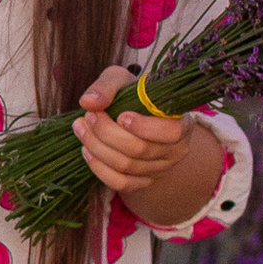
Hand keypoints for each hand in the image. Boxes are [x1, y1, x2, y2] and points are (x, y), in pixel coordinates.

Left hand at [76, 64, 225, 223]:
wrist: (134, 114)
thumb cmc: (133, 95)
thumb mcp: (122, 80)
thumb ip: (107, 86)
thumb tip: (89, 102)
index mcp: (181, 122)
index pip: (171, 132)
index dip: (144, 127)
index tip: (121, 115)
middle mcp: (176, 149)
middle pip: (140, 150)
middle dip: (106, 132)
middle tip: (88, 115)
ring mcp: (160, 168)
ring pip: (126, 166)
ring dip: (97, 147)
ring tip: (81, 128)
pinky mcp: (143, 181)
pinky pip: (121, 183)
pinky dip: (99, 168)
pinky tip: (87, 151)